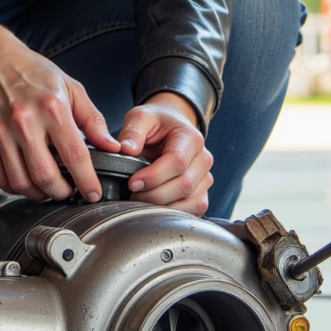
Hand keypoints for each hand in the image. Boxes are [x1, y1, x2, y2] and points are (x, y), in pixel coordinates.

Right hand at [0, 23, 121, 202]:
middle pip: (46, 176)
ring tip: (50, 188)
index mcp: (52, 108)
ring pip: (22, 182)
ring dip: (40, 194)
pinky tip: (28, 181)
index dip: (87, 181)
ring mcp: (1, 133)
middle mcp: (25, 122)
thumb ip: (92, 120)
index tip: (93, 194)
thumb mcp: (70, 87)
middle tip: (70, 191)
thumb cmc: (32, 72)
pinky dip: (17, 188)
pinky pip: (1, 178)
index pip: (74, 155)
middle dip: (63, 192)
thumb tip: (112, 146)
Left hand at [117, 92, 212, 214]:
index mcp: (191, 138)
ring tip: (142, 201)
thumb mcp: (141, 117)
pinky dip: (173, 213)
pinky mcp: (202, 193)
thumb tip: (125, 150)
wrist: (172, 126)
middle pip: (184, 185)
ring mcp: (205, 178)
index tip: (132, 182)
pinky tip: (155, 207)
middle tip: (132, 195)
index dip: (153, 176)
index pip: (177, 162)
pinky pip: (194, 210)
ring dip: (164, 207)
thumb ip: (132, 131)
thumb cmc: (157, 123)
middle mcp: (203, 159)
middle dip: (155, 195)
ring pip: (191, 202)